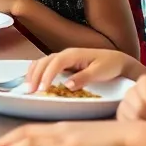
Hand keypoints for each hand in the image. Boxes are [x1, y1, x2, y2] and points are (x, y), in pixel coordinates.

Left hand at [0, 120, 135, 145]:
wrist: (133, 135)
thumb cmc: (115, 140)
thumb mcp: (87, 140)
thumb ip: (72, 143)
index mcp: (62, 127)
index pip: (29, 130)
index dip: (10, 137)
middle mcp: (59, 129)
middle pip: (23, 134)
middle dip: (1, 144)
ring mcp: (65, 138)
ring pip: (29, 143)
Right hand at [25, 49, 144, 93]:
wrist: (118, 61)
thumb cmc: (110, 65)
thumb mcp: (100, 72)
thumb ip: (84, 78)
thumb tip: (67, 85)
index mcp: (73, 54)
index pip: (55, 63)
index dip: (47, 75)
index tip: (42, 89)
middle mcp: (65, 54)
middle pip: (44, 62)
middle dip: (35, 76)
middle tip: (29, 91)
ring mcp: (63, 58)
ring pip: (42, 62)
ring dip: (33, 73)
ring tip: (27, 87)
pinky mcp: (63, 63)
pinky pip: (45, 65)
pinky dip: (36, 72)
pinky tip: (33, 81)